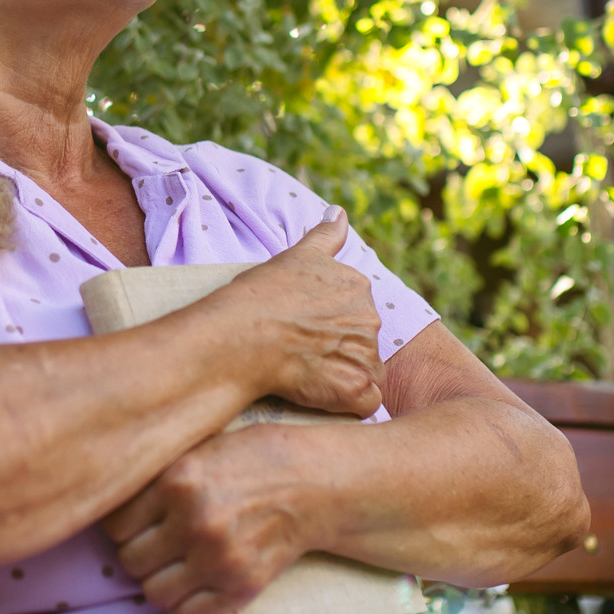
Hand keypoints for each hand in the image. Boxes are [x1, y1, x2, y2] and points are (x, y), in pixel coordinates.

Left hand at [102, 425, 323, 613]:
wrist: (316, 484)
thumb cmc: (255, 459)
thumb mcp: (201, 447)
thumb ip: (159, 475)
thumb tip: (112, 496)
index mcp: (178, 479)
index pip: (115, 524)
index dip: (123, 526)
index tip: (138, 523)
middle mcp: (194, 521)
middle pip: (130, 560)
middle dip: (140, 552)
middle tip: (158, 544)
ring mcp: (218, 558)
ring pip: (153, 592)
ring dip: (159, 581)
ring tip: (175, 565)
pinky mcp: (241, 586)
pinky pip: (187, 613)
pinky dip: (185, 603)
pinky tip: (195, 582)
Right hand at [206, 209, 383, 417]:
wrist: (243, 335)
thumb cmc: (260, 295)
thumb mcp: (296, 256)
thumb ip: (326, 235)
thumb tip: (340, 211)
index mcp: (357, 285)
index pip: (355, 311)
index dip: (329, 323)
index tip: (303, 328)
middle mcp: (370, 317)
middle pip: (362, 341)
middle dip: (339, 349)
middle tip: (302, 352)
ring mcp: (366, 354)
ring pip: (364, 371)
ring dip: (341, 375)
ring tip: (305, 374)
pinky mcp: (357, 388)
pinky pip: (365, 401)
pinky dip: (347, 402)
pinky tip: (319, 396)